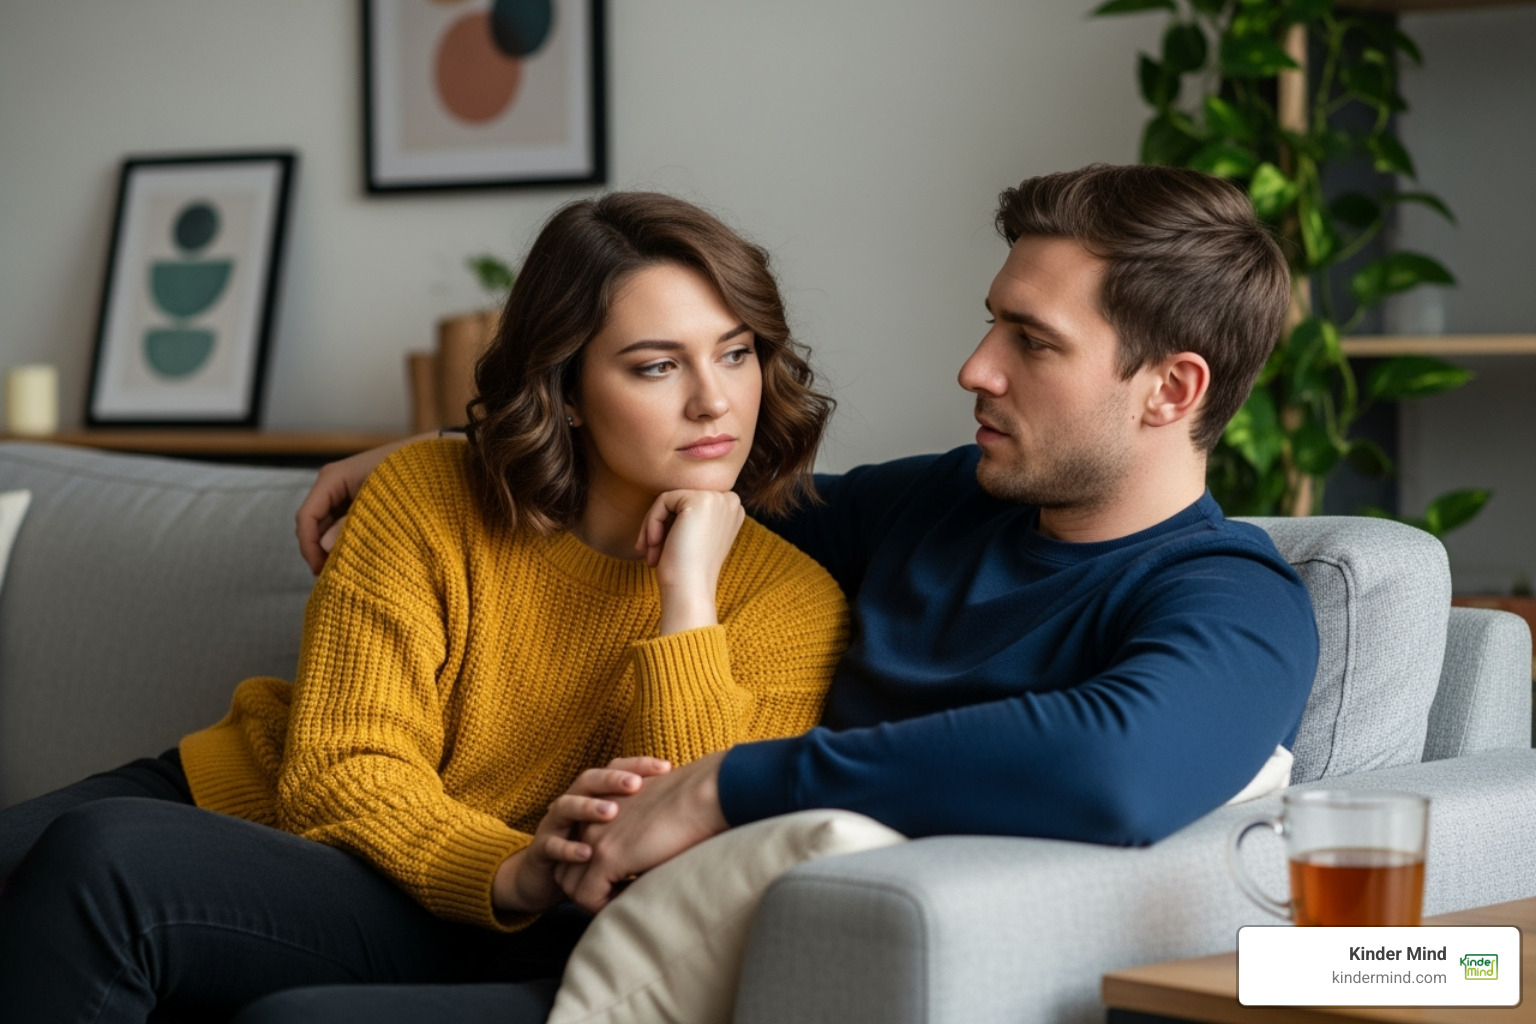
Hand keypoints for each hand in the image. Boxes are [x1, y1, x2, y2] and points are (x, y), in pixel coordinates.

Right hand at [295, 435, 426, 573]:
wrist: (434, 460)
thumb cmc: (408, 475)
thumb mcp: (380, 503)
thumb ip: (350, 525)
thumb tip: (323, 546)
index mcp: (332, 478)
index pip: (306, 517)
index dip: (309, 547)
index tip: (320, 571)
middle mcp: (333, 484)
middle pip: (314, 524)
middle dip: (319, 550)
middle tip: (332, 577)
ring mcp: (344, 491)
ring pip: (327, 525)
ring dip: (333, 546)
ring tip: (346, 570)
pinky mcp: (358, 499)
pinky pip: (343, 522)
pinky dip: (346, 538)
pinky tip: (357, 554)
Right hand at [493, 757, 671, 914]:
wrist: (548, 878)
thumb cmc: (595, 850)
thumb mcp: (621, 833)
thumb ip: (646, 821)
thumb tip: (687, 813)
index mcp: (593, 793)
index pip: (616, 769)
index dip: (639, 765)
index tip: (667, 767)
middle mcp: (573, 801)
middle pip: (590, 779)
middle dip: (612, 780)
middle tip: (636, 784)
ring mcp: (555, 824)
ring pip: (567, 806)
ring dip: (588, 807)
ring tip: (612, 812)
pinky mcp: (541, 849)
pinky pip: (551, 845)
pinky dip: (568, 848)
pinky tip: (587, 853)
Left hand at [555, 750, 728, 912]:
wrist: (705, 794)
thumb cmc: (695, 804)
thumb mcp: (657, 814)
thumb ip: (639, 832)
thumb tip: (646, 857)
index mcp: (603, 807)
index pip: (578, 848)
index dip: (594, 871)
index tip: (623, 881)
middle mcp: (592, 821)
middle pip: (567, 867)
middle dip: (585, 889)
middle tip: (617, 897)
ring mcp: (596, 838)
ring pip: (571, 885)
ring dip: (593, 900)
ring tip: (623, 903)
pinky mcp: (607, 856)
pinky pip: (587, 896)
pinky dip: (603, 908)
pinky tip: (630, 902)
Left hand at [635, 490, 744, 634]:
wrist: (690, 591)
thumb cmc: (686, 571)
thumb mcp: (693, 538)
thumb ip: (689, 516)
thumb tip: (667, 501)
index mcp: (732, 511)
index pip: (690, 504)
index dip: (672, 525)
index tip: (661, 550)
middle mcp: (730, 501)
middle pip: (680, 499)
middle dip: (661, 525)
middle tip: (651, 553)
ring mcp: (717, 498)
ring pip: (669, 499)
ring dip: (653, 526)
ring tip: (650, 553)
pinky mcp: (698, 499)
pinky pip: (663, 500)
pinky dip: (651, 523)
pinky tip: (654, 545)